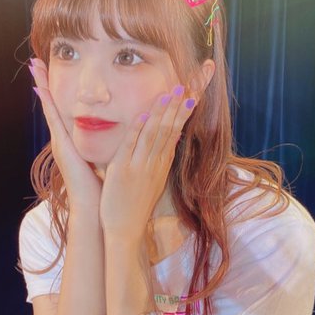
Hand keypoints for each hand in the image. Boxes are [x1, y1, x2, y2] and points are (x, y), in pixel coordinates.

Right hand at [29, 58, 101, 212]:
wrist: (94, 207)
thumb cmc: (99, 186)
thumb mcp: (99, 158)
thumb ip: (101, 145)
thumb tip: (111, 133)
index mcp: (72, 142)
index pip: (62, 110)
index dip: (55, 91)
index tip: (50, 70)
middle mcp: (62, 140)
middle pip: (51, 105)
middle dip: (42, 83)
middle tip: (35, 60)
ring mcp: (59, 143)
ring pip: (50, 109)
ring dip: (41, 86)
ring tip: (34, 65)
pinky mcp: (62, 148)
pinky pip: (54, 121)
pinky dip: (48, 105)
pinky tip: (41, 89)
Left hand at [99, 85, 195, 237]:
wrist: (126, 230)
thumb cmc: (136, 205)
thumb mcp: (153, 180)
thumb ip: (159, 159)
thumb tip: (169, 139)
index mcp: (162, 164)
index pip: (176, 131)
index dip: (184, 110)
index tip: (191, 91)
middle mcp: (155, 163)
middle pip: (170, 128)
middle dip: (179, 105)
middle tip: (188, 84)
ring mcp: (140, 166)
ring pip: (154, 134)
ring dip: (162, 111)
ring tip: (171, 91)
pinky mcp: (123, 171)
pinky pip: (132, 146)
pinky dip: (138, 129)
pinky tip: (143, 113)